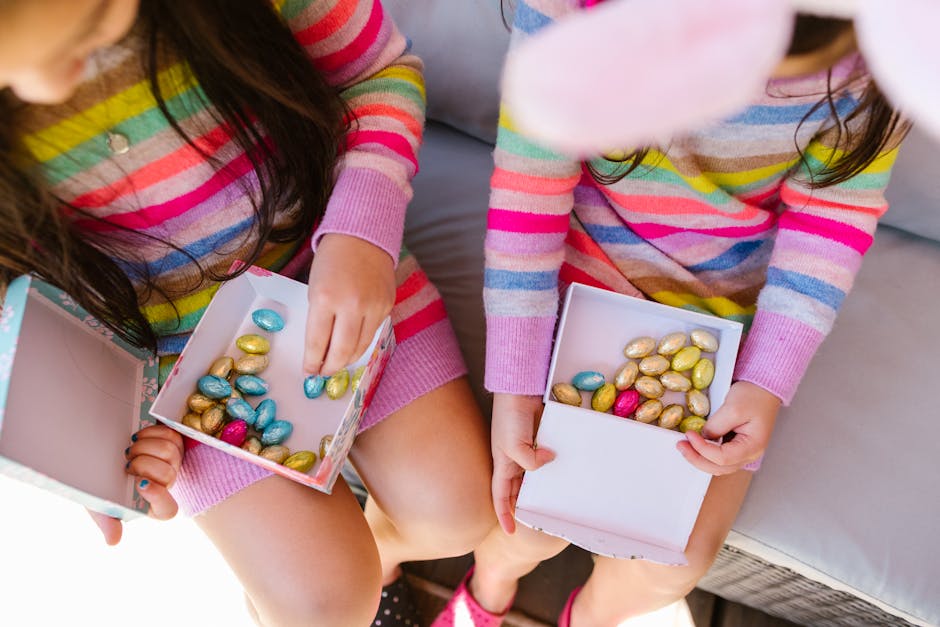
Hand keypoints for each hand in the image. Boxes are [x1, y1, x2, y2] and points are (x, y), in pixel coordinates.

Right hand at [88, 424, 183, 544]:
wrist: (98, 456)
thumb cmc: (99, 486)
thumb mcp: (97, 504)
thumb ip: (106, 522)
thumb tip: (114, 541)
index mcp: (150, 505)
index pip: (167, 509)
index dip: (158, 497)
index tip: (140, 484)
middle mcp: (164, 485)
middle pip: (167, 474)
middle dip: (143, 463)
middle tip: (126, 461)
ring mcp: (172, 464)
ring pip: (171, 452)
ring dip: (147, 446)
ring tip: (130, 448)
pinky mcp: (173, 443)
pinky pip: (172, 436)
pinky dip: (153, 432)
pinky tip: (139, 435)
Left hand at [304, 234, 395, 374]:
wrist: (362, 236)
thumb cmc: (332, 260)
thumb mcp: (315, 288)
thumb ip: (319, 318)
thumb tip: (320, 350)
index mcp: (325, 298)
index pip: (317, 342)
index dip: (312, 362)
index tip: (309, 371)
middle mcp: (351, 305)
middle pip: (341, 352)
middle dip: (330, 367)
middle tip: (323, 372)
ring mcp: (373, 307)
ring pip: (360, 347)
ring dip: (346, 359)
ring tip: (337, 362)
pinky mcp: (387, 306)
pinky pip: (373, 333)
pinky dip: (361, 342)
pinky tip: (352, 344)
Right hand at [491, 393, 555, 533]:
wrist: (521, 389)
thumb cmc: (509, 418)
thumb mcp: (513, 446)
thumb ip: (530, 462)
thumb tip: (550, 460)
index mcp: (502, 464)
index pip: (500, 496)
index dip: (504, 514)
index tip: (511, 532)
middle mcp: (514, 459)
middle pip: (518, 489)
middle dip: (524, 504)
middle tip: (538, 519)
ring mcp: (529, 448)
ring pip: (535, 475)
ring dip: (543, 486)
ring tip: (556, 500)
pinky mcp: (542, 438)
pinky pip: (548, 457)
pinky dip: (555, 465)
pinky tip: (566, 471)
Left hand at [677, 381, 779, 474]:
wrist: (763, 389)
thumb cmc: (753, 396)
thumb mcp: (733, 408)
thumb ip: (716, 425)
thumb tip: (702, 437)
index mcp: (753, 447)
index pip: (723, 458)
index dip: (702, 449)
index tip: (689, 435)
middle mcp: (749, 455)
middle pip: (719, 467)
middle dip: (696, 458)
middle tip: (680, 445)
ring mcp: (742, 453)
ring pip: (718, 466)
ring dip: (699, 458)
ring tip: (684, 446)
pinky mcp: (735, 447)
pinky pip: (718, 458)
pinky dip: (704, 454)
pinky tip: (694, 445)